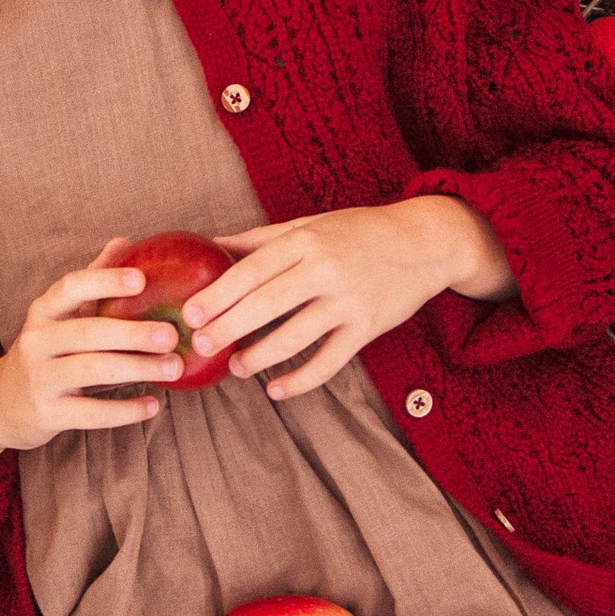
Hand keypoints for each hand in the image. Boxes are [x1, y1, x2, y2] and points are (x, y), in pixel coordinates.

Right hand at [0, 238, 184, 452]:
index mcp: (43, 312)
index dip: (104, 281)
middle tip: (172, 334)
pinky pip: (91, 412)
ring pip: (93, 370)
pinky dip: (125, 410)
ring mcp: (40, 379)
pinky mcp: (47, 414)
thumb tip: (125, 242)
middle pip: (88, 332)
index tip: (141, 279)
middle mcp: (36, 341)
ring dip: (138, 368)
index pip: (70, 288)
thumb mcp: (59, 316)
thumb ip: (91, 282)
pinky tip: (153, 405)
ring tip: (174, 368)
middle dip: (133, 333)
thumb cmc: (45, 352)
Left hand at [180, 198, 509, 399]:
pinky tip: (276, 391)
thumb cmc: (357, 232)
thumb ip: (259, 239)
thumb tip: (208, 246)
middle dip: (229, 327)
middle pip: (267, 303)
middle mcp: (325, 268)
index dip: (218, 294)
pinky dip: (301, 380)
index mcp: (304, 240)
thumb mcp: (308, 225)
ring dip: (261, 357)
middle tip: (201, 346)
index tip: (191, 314)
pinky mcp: (367, 327)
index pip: (252, 269)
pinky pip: (329, 361)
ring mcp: (348, 300)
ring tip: (237, 368)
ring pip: (296, 337)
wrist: (424, 241)